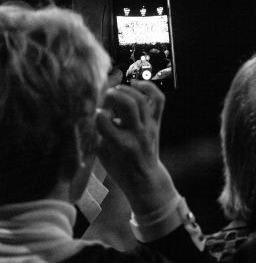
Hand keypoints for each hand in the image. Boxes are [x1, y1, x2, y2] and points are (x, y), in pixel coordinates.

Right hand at [96, 80, 175, 214]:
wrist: (145, 178)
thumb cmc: (119, 167)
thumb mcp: (102, 154)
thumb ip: (96, 133)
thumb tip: (91, 109)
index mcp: (120, 145)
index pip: (105, 121)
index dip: (97, 113)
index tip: (94, 112)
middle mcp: (137, 134)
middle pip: (128, 105)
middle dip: (113, 94)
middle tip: (106, 95)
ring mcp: (149, 127)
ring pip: (141, 100)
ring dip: (127, 90)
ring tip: (117, 90)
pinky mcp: (157, 122)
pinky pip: (158, 100)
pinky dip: (149, 88)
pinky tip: (136, 84)